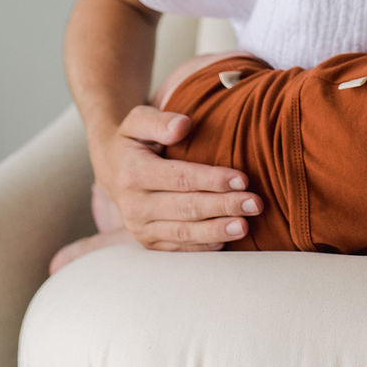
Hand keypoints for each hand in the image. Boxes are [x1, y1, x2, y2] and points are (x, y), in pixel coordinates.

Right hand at [91, 104, 261, 250]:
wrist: (112, 166)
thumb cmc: (134, 139)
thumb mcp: (138, 120)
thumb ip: (160, 121)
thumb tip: (183, 125)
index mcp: (133, 172)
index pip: (179, 178)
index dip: (212, 179)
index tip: (243, 178)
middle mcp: (134, 205)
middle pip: (186, 208)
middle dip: (223, 206)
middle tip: (255, 203)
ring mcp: (140, 227)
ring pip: (183, 232)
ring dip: (217, 231)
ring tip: (245, 226)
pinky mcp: (148, 241)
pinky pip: (178, 247)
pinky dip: (203, 246)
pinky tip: (227, 239)